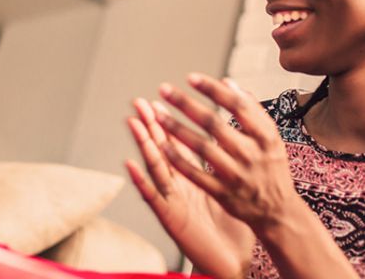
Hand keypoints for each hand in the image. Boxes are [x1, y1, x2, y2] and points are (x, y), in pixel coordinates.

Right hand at [127, 98, 251, 277]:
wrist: (229, 264)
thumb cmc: (231, 231)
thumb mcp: (230, 191)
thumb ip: (226, 167)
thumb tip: (233, 141)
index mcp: (194, 179)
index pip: (178, 144)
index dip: (168, 123)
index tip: (159, 101)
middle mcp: (180, 186)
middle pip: (162, 150)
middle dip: (151, 125)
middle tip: (140, 102)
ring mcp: (173, 201)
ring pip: (155, 167)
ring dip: (143, 144)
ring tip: (133, 123)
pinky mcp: (170, 218)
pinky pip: (153, 197)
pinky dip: (142, 180)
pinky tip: (131, 165)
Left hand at [154, 73, 301, 234]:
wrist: (277, 210)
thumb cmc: (271, 166)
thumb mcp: (271, 136)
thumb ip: (251, 109)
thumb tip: (227, 82)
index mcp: (265, 136)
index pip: (237, 105)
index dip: (212, 89)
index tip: (191, 77)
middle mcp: (250, 154)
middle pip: (214, 124)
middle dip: (186, 104)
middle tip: (164, 90)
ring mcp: (235, 174)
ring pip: (201, 147)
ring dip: (176, 129)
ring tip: (157, 114)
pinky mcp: (222, 193)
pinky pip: (195, 174)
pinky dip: (178, 159)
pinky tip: (162, 145)